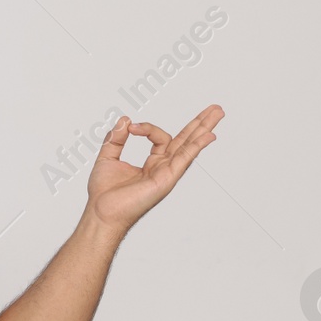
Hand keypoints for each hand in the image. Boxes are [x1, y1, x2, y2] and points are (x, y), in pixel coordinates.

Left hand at [85, 105, 223, 230]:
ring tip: (218, 112)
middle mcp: (163, 168)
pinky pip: (184, 159)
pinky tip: (208, 136)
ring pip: (189, 146)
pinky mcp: (166, 180)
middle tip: (215, 108)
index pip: (160, 137)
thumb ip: (116, 138)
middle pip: (186, 141)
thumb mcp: (108, 156)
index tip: (131, 127)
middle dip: (200, 124)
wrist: (101, 211)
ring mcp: (167, 174)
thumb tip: (125, 119)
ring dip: (204, 129)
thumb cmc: (104, 192)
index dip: (146, 128)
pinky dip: (196, 146)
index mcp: (152, 163)